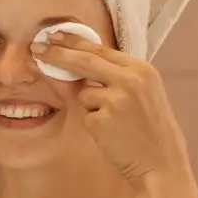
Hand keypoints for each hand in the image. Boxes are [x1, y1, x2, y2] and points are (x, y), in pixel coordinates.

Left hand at [31, 32, 189, 185]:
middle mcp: (129, 80)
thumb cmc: (150, 130)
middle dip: (57, 54)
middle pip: (84, 61)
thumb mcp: (142, 94)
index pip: (101, 49)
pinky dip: (94, 125)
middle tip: (36, 48)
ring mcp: (115, 100)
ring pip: (83, 93)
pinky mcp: (101, 120)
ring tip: (116, 123)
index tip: (55, 34)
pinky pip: (85, 116)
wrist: (161, 163)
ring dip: (91, 107)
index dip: (75, 41)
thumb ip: (114, 77)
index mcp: (142, 70)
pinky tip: (113, 134)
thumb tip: (77, 65)